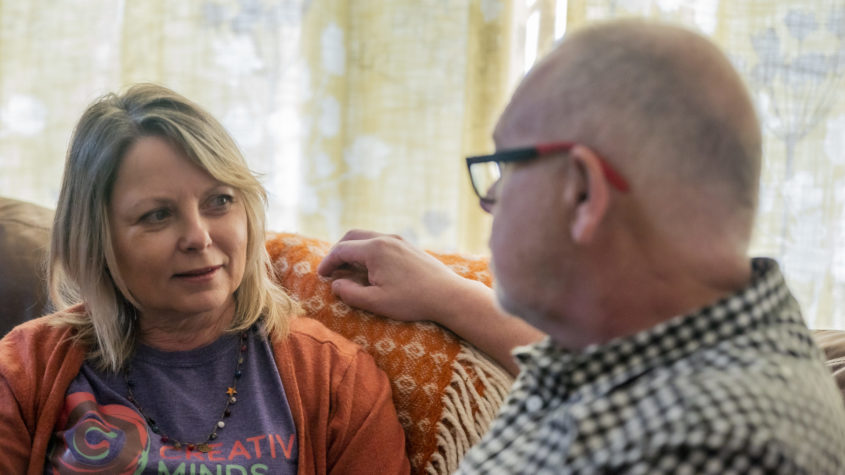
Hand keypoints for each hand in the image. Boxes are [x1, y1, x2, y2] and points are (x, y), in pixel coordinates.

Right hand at [317, 230, 470, 324]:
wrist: (448, 295)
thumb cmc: (412, 300)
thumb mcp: (376, 302)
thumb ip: (350, 293)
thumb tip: (335, 285)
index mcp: (374, 249)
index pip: (341, 250)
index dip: (328, 263)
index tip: (321, 276)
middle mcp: (385, 238)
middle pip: (352, 237)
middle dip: (338, 251)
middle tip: (331, 269)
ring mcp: (399, 240)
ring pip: (367, 237)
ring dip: (353, 250)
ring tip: (348, 269)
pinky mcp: (408, 245)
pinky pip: (381, 242)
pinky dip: (368, 250)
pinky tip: (370, 268)